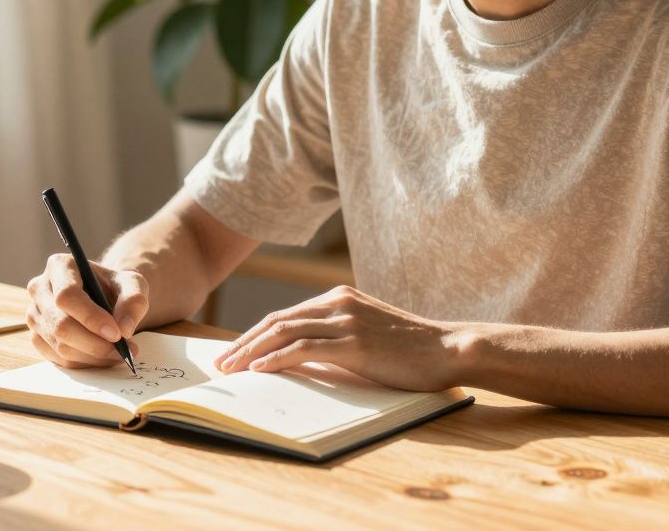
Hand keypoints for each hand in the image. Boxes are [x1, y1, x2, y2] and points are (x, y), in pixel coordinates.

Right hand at [25, 254, 149, 368]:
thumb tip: (124, 329)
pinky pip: (58, 359)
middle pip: (61, 325)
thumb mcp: (133, 285)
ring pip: (60, 345)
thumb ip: (133, 302)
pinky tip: (102, 356)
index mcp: (60, 266)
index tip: (117, 334)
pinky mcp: (37, 337)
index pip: (67, 295)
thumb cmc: (115, 287)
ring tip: (119, 353)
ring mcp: (34, 315)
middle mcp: (40, 288)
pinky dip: (84, 363)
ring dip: (93, 356)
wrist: (104, 298)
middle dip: (95, 344)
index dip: (91, 318)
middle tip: (123, 350)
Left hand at [213, 285, 468, 391]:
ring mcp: (345, 321)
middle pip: (276, 321)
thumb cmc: (411, 350)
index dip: (254, 334)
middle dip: (243, 343)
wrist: (448, 349)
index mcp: (339, 298)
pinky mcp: (353, 343)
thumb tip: (300, 359)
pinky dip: (276, 358)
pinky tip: (259, 370)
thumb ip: (336, 338)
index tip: (234, 352)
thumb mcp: (367, 335)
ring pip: (283, 332)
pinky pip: (303, 349)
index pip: (284, 315)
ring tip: (230, 369)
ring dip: (250, 352)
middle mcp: (337, 303)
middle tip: (221, 363)